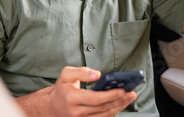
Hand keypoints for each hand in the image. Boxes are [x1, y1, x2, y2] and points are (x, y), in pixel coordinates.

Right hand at [16, 66, 136, 116]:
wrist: (52, 106)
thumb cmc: (61, 89)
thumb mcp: (66, 74)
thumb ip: (82, 72)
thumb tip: (97, 74)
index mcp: (71, 98)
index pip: (94, 98)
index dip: (109, 95)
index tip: (121, 89)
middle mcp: (77, 111)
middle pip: (102, 108)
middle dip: (119, 100)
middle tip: (131, 93)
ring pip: (104, 115)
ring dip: (119, 107)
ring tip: (129, 97)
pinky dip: (112, 112)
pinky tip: (120, 104)